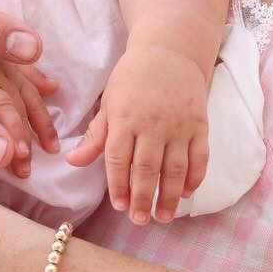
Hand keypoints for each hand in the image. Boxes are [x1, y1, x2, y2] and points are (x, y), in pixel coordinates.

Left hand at [65, 43, 209, 221]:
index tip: (119, 206)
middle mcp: (153, 123)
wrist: (170, 51)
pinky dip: (195, 177)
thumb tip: (72, 161)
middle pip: (146, 168)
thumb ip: (95, 135)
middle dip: (143, 197)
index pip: (118, 159)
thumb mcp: (109, 101)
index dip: (118, 185)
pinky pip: (200, 156)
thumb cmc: (132, 77)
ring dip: (170, 196)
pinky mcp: (200, 124)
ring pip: (175, 168)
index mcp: (125, 118)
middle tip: (140, 220)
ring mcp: (179, 125)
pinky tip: (187, 193)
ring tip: (163, 217)